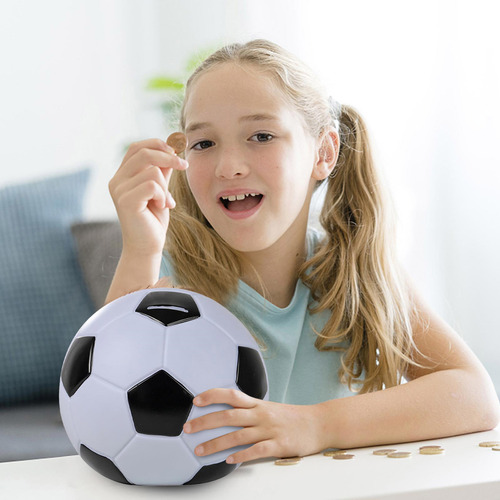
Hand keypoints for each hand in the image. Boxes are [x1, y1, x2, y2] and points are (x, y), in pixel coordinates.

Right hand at [108, 139, 187, 256]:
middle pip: (143, 152)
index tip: (177, 151)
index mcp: (122, 176)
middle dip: (168, 156)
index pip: (137, 147)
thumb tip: (172, 150)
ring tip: (165, 201)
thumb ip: (162, 171)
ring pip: (152, 170)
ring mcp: (119, 190)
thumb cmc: (153, 220)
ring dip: (166, 186)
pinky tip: (163, 206)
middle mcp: (117, 181)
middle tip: (184, 166)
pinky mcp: (126, 201)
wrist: (147, 246)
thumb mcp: (161, 190)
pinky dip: (163, 195)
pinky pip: (152, 185)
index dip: (158, 144)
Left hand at [183, 388, 323, 463]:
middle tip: (187, 428)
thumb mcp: (270, 408)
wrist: (320, 423)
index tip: (196, 400)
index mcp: (258, 404)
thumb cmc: (292, 417)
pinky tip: (229, 461)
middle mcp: (261, 414)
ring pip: (238, 435)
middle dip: (205, 421)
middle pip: (228, 415)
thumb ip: (250, 411)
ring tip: (199, 450)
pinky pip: (256, 450)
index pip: (231, 395)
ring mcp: (270, 429)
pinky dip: (241, 456)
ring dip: (216, 443)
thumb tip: (228, 415)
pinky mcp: (279, 445)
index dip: (212, 395)